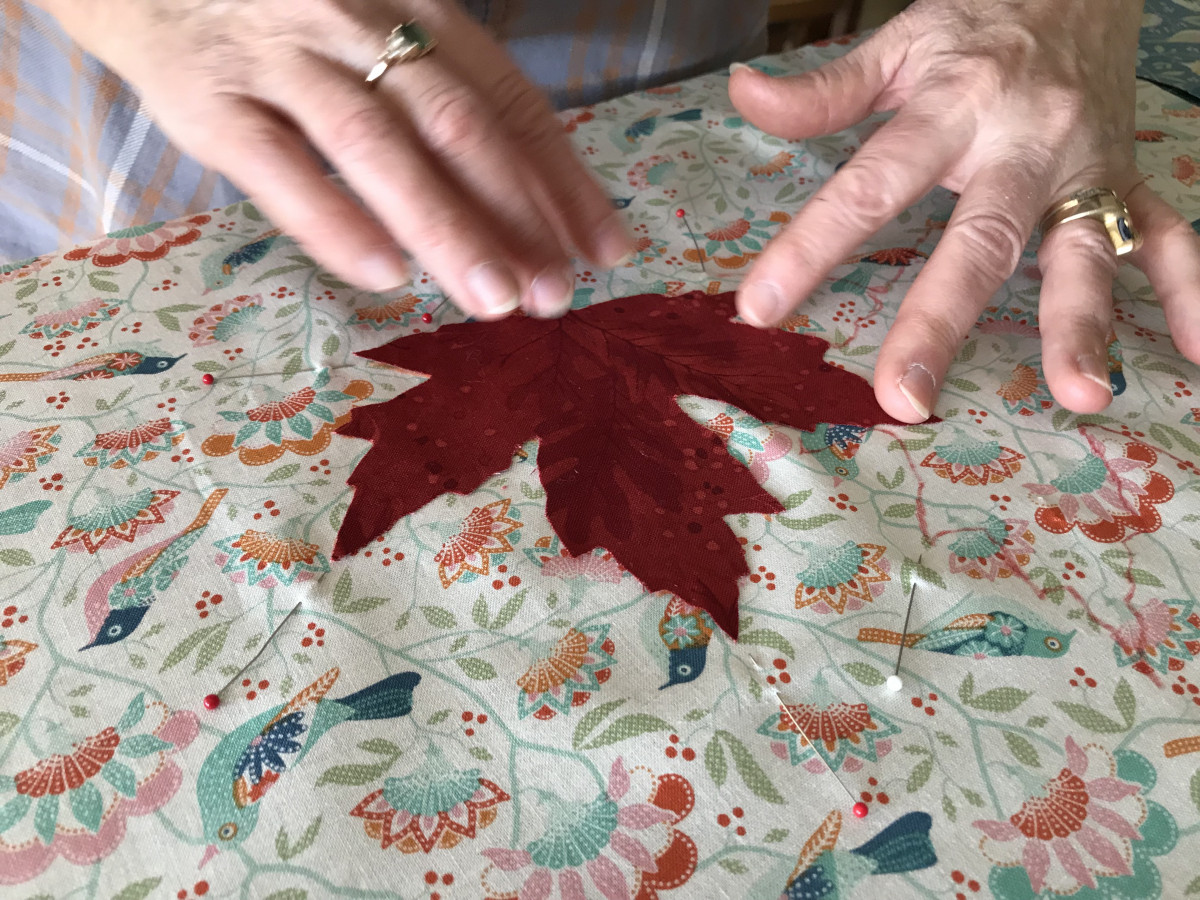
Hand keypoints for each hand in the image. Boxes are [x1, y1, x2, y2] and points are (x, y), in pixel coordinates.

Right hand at [42, 0, 631, 315]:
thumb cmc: (284, 19)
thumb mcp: (375, 36)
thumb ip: (440, 107)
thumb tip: (524, 212)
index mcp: (416, 11)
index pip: (509, 101)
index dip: (561, 179)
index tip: (605, 251)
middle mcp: (359, 25)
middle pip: (455, 125)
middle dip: (516, 214)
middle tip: (556, 294)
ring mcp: (284, 60)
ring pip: (377, 145)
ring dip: (444, 227)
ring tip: (493, 301)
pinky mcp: (212, 101)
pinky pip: (278, 165)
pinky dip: (334, 219)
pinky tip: (384, 274)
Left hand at [730, 0, 1199, 422]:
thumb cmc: (979, 21)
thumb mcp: (900, 43)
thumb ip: (827, 88)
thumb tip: (744, 96)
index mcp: (955, 105)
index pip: (871, 184)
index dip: (812, 245)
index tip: (760, 307)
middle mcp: (1026, 143)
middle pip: (980, 239)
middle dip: (942, 319)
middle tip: (904, 396)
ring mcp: (1086, 168)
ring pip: (1084, 250)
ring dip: (1082, 322)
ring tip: (1077, 392)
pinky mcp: (1129, 181)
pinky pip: (1169, 238)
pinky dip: (1191, 294)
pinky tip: (1195, 356)